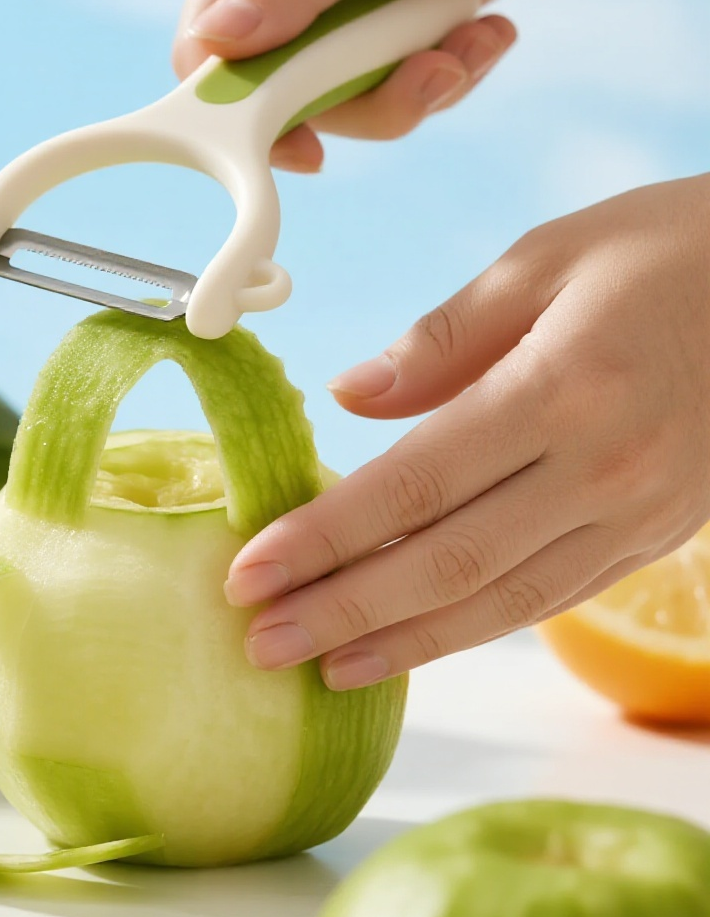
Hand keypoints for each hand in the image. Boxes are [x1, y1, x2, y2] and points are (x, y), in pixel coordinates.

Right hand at [171, 0, 584, 167]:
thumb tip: (213, 42)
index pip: (205, 42)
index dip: (236, 103)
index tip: (300, 141)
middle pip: (281, 91)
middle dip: (362, 95)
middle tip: (430, 72)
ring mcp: (340, 10)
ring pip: (347, 101)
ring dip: (419, 85)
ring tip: (476, 41)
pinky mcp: (390, 33)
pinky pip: (399, 91)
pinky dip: (450, 73)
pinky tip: (487, 30)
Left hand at [225, 178, 709, 686]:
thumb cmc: (673, 247)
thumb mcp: (548, 258)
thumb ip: (442, 339)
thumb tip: (349, 398)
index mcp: (561, 389)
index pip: (412, 485)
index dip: (323, 538)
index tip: (249, 572)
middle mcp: (602, 469)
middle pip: (446, 563)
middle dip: (342, 611)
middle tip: (259, 643)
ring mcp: (637, 514)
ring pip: (500, 603)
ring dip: (403, 643)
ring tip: (321, 669)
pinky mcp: (657, 535)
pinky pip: (554, 599)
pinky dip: (478, 629)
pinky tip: (417, 642)